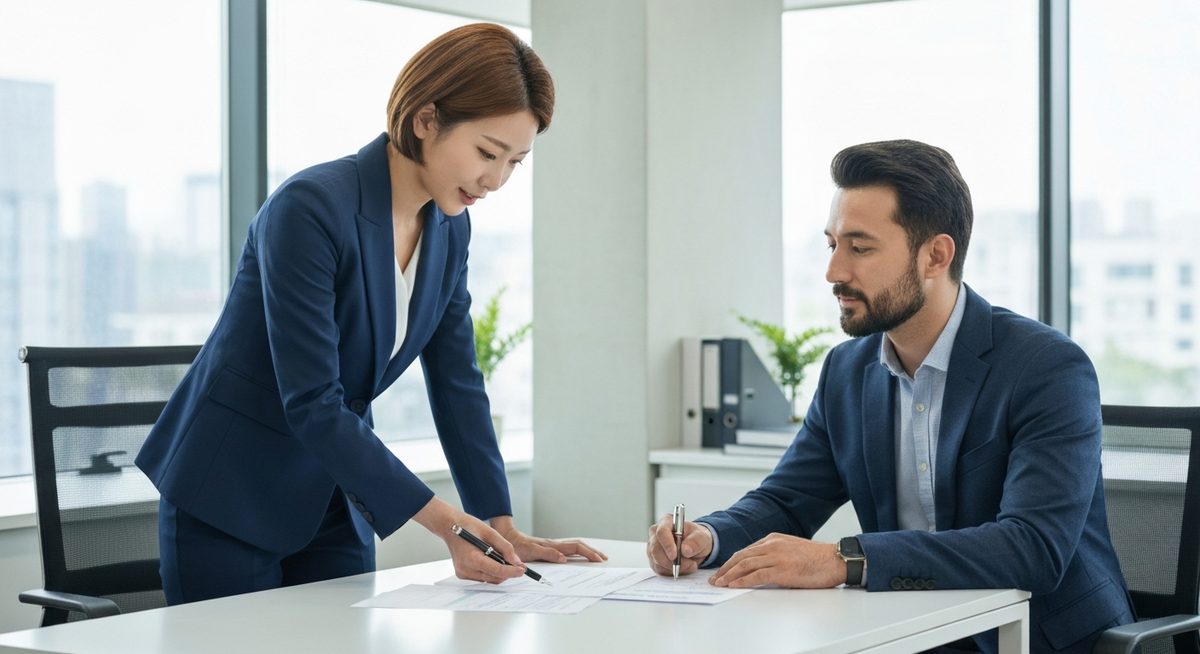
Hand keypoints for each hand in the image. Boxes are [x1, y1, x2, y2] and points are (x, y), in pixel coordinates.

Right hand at [413, 497, 524, 583]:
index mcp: (472, 558)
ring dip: (499, 572)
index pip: (497, 570)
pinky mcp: (463, 574)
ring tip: (503, 559)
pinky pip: (482, 578)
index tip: (523, 570)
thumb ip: (505, 548)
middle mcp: (466, 569)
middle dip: (508, 572)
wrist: (449, 526)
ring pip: (489, 580)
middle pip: (494, 577)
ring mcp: (463, 573)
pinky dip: (491, 572)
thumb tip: (516, 562)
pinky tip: (492, 561)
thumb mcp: (490, 532)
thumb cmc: (468, 526)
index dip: (512, 571)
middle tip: (517, 564)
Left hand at [490, 516, 607, 562]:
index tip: (598, 560)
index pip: (576, 549)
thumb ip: (546, 554)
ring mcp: (553, 545)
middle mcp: (555, 544)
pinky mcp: (549, 547)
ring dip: (587, 551)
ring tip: (597, 556)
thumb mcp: (530, 552)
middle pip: (579, 545)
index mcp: (552, 546)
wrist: (506, 536)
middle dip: (592, 552)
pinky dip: (578, 551)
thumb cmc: (516, 546)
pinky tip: (580, 555)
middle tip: (604, 559)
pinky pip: (568, 548)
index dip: (588, 554)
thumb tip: (563, 558)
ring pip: (575, 546)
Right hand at [646, 513, 711, 576]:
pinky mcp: (654, 560)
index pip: (661, 532)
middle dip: (672, 561)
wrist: (696, 547)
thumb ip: (695, 542)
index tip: (674, 556)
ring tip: (690, 565)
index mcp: (666, 522)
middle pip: (656, 550)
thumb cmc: (697, 538)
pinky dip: (672, 572)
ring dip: (674, 568)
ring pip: (657, 562)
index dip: (667, 544)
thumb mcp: (702, 537)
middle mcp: (656, 534)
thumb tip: (685, 550)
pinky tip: (683, 568)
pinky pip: (659, 570)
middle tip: (689, 564)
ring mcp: (653, 547)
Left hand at [709, 533, 844, 588]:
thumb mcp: (791, 550)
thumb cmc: (817, 558)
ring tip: (719, 583)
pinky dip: (742, 580)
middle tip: (715, 578)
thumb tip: (761, 567)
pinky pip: (756, 576)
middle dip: (725, 568)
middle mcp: (772, 545)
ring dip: (729, 575)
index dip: (732, 561)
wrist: (835, 559)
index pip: (746, 550)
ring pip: (745, 565)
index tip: (723, 570)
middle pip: (741, 556)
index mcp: (773, 539)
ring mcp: (776, 556)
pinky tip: (734, 585)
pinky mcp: (782, 570)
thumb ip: (775, 554)